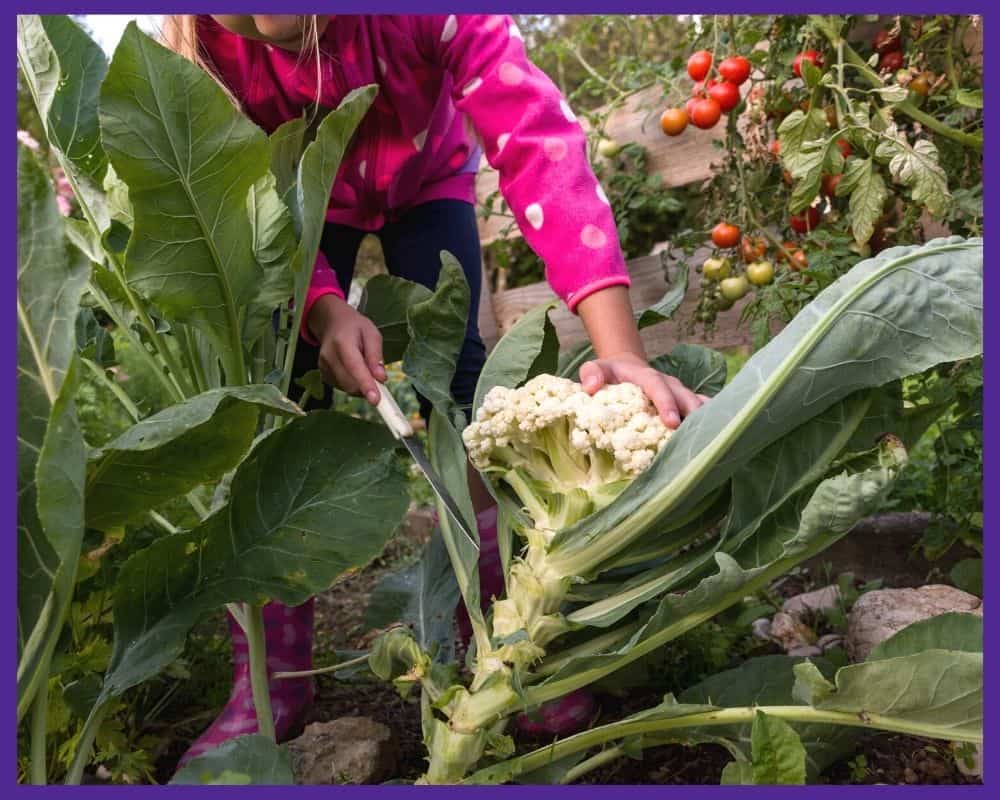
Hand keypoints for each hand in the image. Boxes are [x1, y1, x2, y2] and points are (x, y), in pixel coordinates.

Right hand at [307, 294, 385, 404]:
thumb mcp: (372, 334)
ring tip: (366, 368)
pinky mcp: (323, 374)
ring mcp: (323, 366)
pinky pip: (342, 387)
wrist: (332, 323)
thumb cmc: (355, 327)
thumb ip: (376, 356)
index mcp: (342, 342)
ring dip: (361, 386)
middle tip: (380, 380)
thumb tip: (381, 378)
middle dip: (367, 387)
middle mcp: (329, 356)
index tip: (376, 400)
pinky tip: (355, 371)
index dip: (365, 384)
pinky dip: (353, 384)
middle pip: (349, 382)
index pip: (354, 367)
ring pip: (346, 387)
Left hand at [579, 353, 709, 428]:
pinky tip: (715, 436)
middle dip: (690, 414)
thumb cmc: (610, 373)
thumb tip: (590, 386)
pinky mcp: (683, 401)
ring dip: (703, 419)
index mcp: (646, 376)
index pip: (657, 387)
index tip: (671, 421)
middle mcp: (667, 383)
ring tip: (710, 438)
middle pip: (684, 395)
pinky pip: (701, 408)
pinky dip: (709, 419)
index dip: (666, 403)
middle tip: (693, 434)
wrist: (626, 367)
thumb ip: (591, 372)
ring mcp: (678, 392)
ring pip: (696, 403)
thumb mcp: (597, 368)